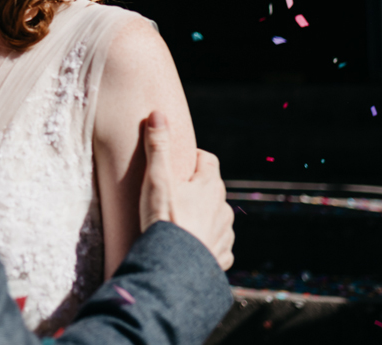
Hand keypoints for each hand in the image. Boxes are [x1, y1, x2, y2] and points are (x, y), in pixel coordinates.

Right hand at [139, 110, 233, 269]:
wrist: (172, 268)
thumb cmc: (165, 219)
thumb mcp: (157, 178)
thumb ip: (158, 146)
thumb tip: (158, 114)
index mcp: (210, 186)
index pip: (207, 160)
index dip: (192, 158)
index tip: (176, 163)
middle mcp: (223, 208)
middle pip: (212, 189)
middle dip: (196, 188)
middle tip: (173, 192)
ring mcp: (224, 234)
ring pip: (217, 217)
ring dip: (204, 216)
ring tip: (181, 221)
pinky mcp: (221, 258)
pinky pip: (218, 245)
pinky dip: (208, 242)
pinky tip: (193, 246)